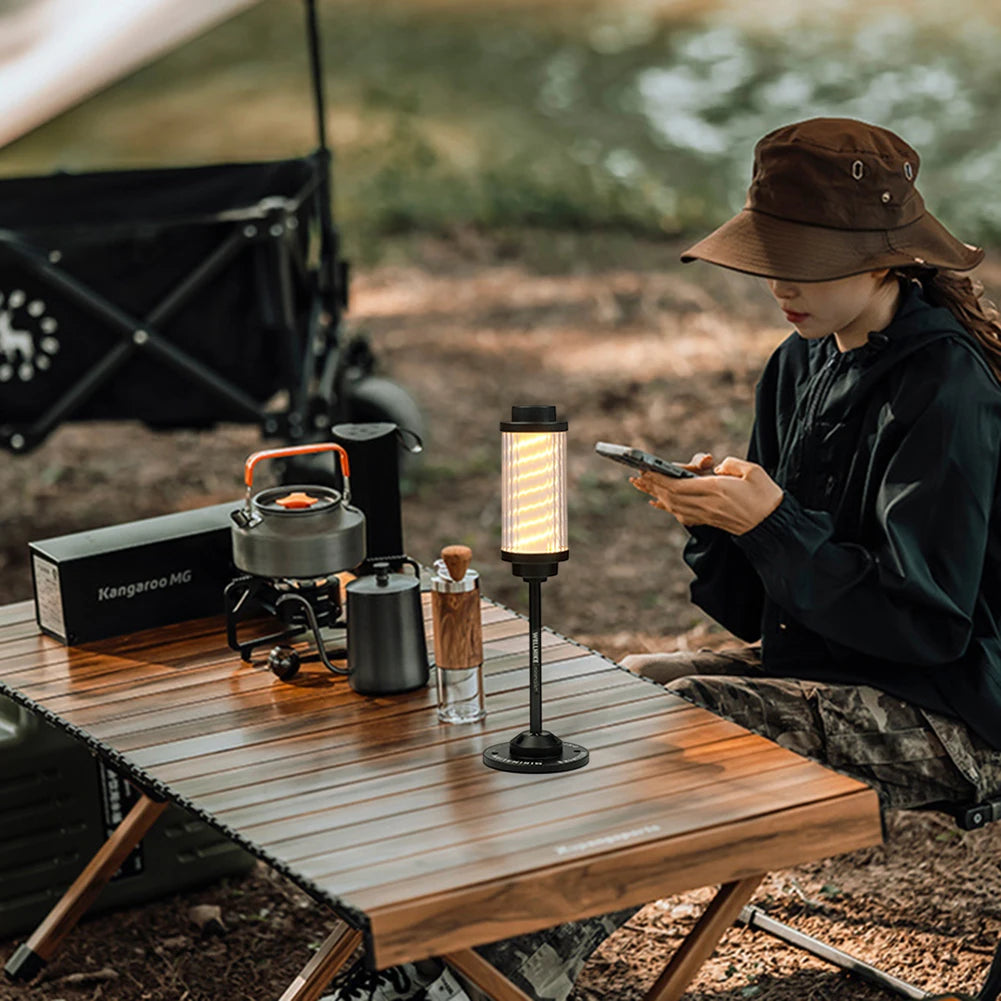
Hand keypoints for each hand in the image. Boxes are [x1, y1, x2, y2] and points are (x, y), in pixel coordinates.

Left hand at [630, 455, 782, 534]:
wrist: (774, 526)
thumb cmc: (766, 496)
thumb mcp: (753, 471)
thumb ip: (731, 464)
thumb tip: (716, 467)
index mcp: (716, 490)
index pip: (679, 485)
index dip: (660, 478)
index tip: (646, 470)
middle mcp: (707, 504)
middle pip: (671, 495)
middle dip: (652, 485)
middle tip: (636, 476)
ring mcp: (707, 515)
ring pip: (674, 505)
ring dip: (656, 495)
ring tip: (642, 486)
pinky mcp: (710, 521)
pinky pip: (682, 514)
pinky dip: (668, 507)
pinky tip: (659, 503)